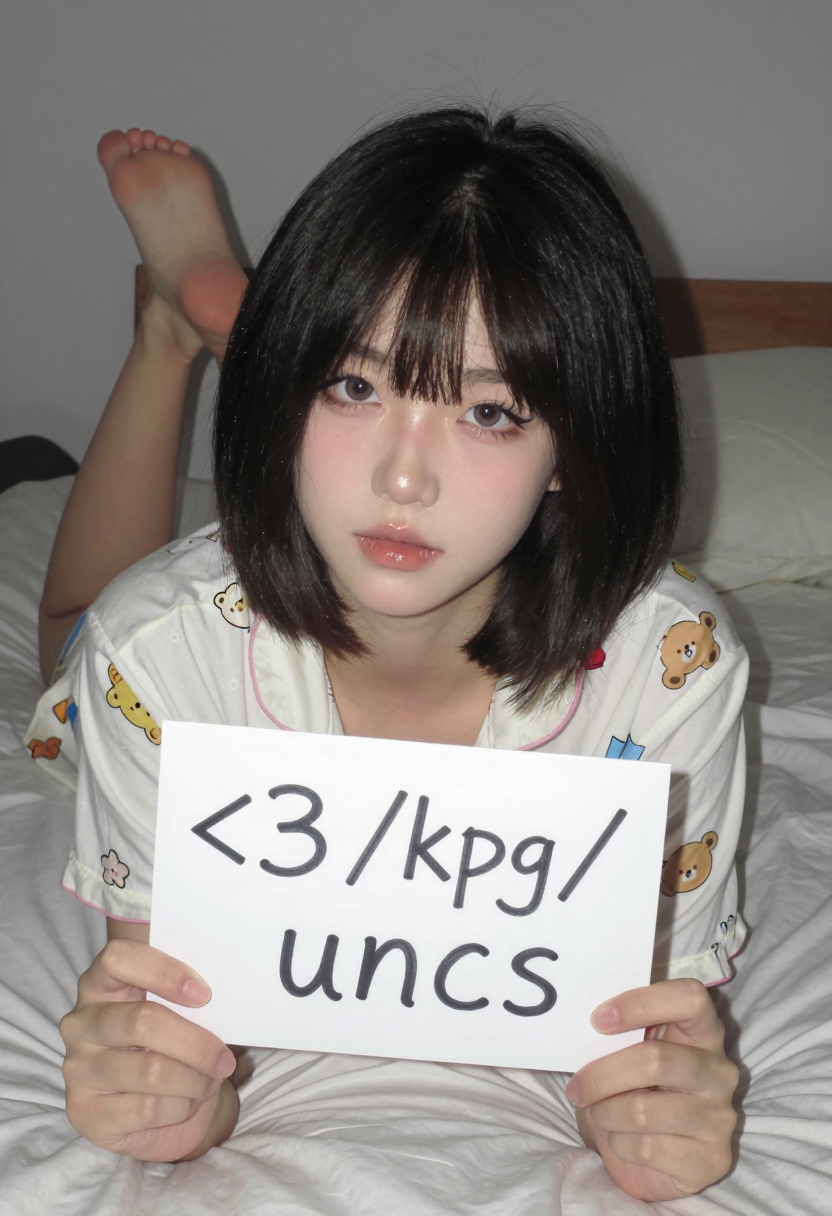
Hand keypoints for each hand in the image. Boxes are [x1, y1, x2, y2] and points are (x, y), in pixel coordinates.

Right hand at [60, 939, 238, 1160]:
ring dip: (195, 1080)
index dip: (163, 971)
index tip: (204, 994)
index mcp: (100, 983)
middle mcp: (81, 1023)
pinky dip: (182, 1106)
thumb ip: (187, 1000)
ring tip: (211, 1082)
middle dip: (196, 1044)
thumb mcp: (175, 1014)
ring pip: (151, 1070)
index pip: (118, 958)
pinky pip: (147, 1108)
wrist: (155, 1111)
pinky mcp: (85, 1112)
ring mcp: (77, 1069)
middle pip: (143, 1021)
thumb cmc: (168, 1046)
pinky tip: (189, 1102)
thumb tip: (226, 998)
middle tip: (225, 1059)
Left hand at [565, 978, 738, 1201]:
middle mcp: (719, 1070)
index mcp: (703, 1030)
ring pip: (643, 1110)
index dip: (641, 1003)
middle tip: (577, 1087)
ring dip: (605, 1113)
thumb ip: (620, 1033)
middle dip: (602, 1075)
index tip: (598, 1020)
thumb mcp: (633, 1052)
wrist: (655, 1156)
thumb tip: (581, 1024)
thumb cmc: (638, 1087)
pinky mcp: (712, 1159)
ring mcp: (720, 1116)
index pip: (689, 998)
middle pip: (654, 1060)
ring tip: (596, 1112)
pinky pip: (648, 1148)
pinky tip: (618, 1138)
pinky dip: (618, 1143)